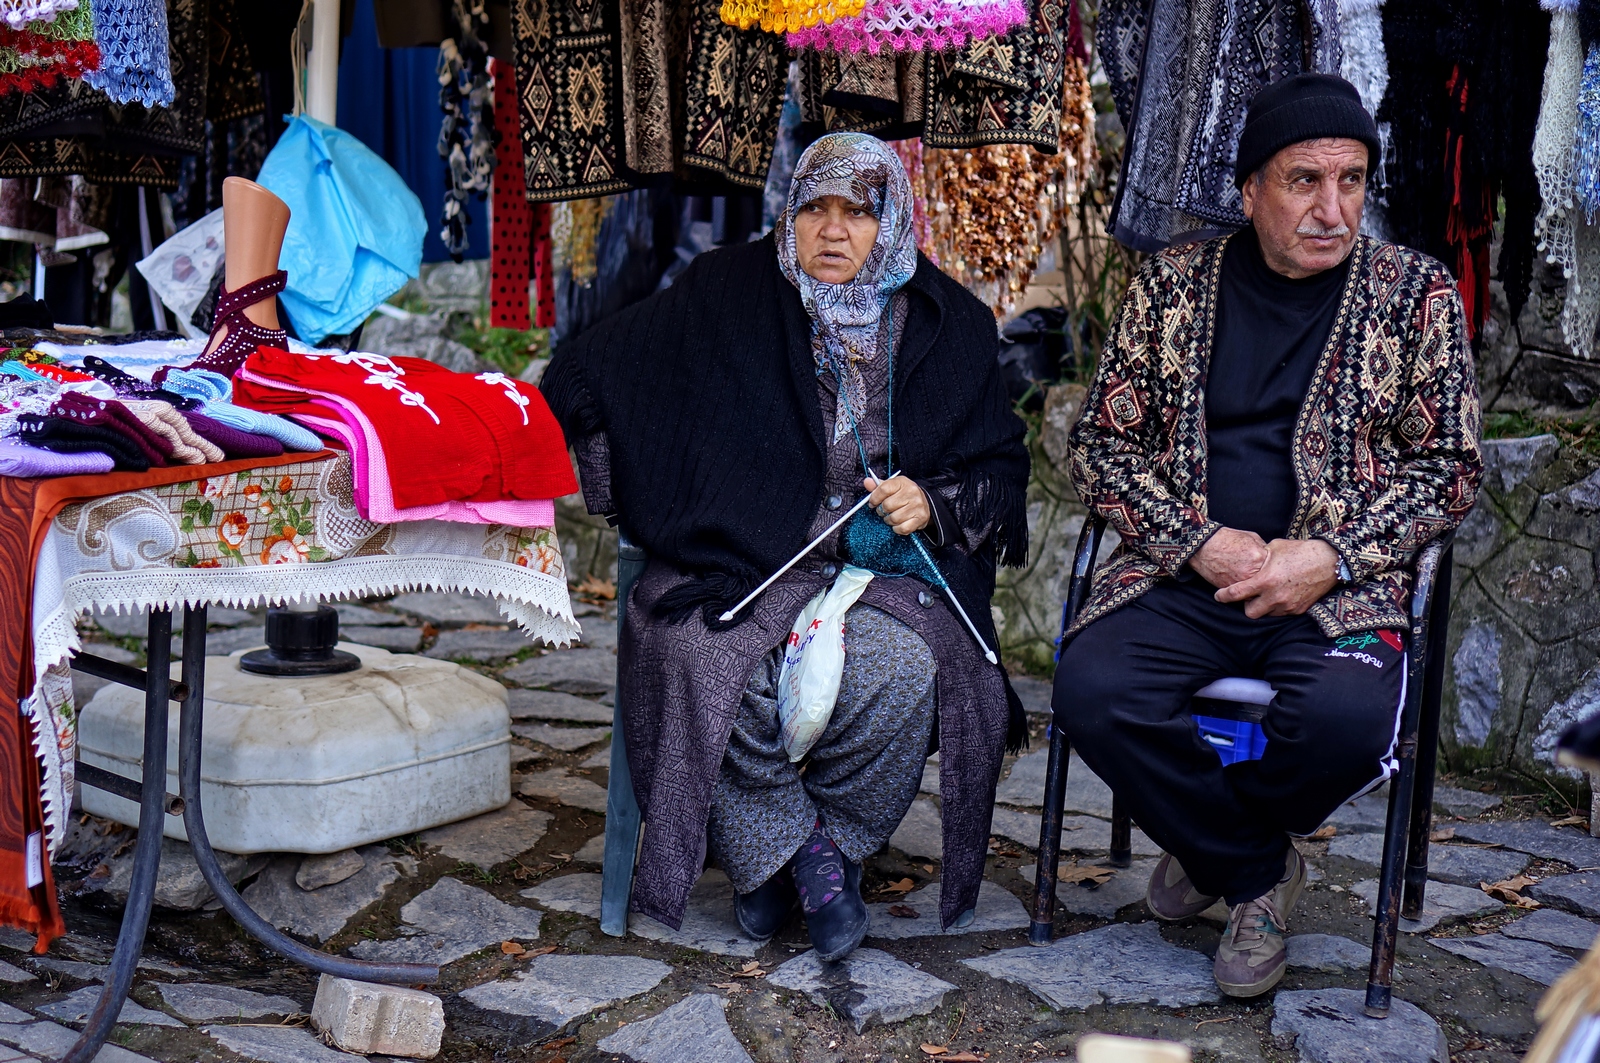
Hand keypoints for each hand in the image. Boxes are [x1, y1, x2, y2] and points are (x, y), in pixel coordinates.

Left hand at [864, 476, 929, 534]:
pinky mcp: (920, 518)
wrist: (925, 502)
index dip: (874, 498)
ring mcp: (917, 506)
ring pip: (894, 518)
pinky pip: (902, 528)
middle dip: (881, 510)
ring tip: (890, 517)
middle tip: (883, 511)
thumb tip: (867, 482)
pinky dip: (897, 528)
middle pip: (887, 505)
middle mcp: (912, 493)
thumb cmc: (904, 495)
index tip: (872, 503)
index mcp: (902, 482)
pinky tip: (897, 524)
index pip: (884, 489)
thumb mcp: (892, 486)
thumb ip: (878, 486)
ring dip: (888, 520)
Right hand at [1190, 528, 1268, 588]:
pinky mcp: (1230, 587)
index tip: (1272, 569)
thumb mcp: (1251, 537)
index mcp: (1259, 556)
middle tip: (1267, 581)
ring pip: (1255, 591)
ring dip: (1255, 589)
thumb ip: (1263, 549)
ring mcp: (1240, 581)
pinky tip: (1241, 583)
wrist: (1204, 545)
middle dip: (1266, 582)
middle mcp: (1251, 571)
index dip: (1273, 569)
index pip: (1275, 569)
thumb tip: (1271, 558)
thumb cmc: (1226, 539)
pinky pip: (1242, 594)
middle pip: (1267, 583)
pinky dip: (1243, 591)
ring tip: (1254, 584)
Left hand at [1215, 538, 1340, 617]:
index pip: (1236, 594)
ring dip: (1263, 607)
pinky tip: (1280, 596)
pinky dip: (1277, 607)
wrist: (1328, 560)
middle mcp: (1275, 596)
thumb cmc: (1299, 550)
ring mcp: (1287, 605)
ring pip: (1267, 615)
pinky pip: (1281, 614)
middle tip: (1249, 597)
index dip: (1223, 596)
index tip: (1219, 596)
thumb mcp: (1274, 547)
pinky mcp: (1299, 610)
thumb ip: (1258, 558)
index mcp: (1265, 580)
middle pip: (1250, 613)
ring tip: (1266, 595)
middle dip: (1246, 606)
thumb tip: (1247, 560)